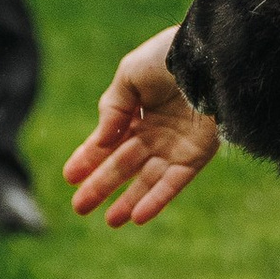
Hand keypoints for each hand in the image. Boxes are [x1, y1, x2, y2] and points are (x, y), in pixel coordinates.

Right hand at [64, 24, 218, 225]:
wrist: (210, 57)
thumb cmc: (167, 58)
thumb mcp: (129, 75)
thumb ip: (112, 108)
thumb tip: (101, 142)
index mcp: (139, 109)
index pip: (109, 140)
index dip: (88, 158)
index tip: (69, 176)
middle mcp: (156, 130)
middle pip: (124, 164)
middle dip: (101, 185)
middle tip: (79, 207)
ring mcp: (176, 144)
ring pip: (148, 179)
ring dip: (129, 201)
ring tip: (110, 221)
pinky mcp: (196, 155)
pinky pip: (174, 182)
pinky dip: (156, 200)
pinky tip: (137, 216)